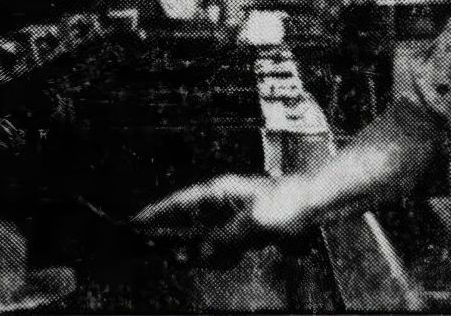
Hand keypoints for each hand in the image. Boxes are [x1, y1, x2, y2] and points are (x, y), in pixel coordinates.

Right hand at [130, 174, 310, 267]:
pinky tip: (239, 253)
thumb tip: (203, 250)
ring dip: (211, 253)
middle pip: (189, 226)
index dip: (157, 212)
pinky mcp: (243, 229)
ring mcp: (232, 216)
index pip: (180, 201)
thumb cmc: (286, 202)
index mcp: (220, 191)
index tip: (137, 221)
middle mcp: (222, 202)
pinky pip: (224, 247)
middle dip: (187, 245)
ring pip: (207, 241)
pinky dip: (226, 255)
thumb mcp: (252, 224)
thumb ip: (225, 239)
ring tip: (228, 254)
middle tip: (181, 258)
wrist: (314, 204)